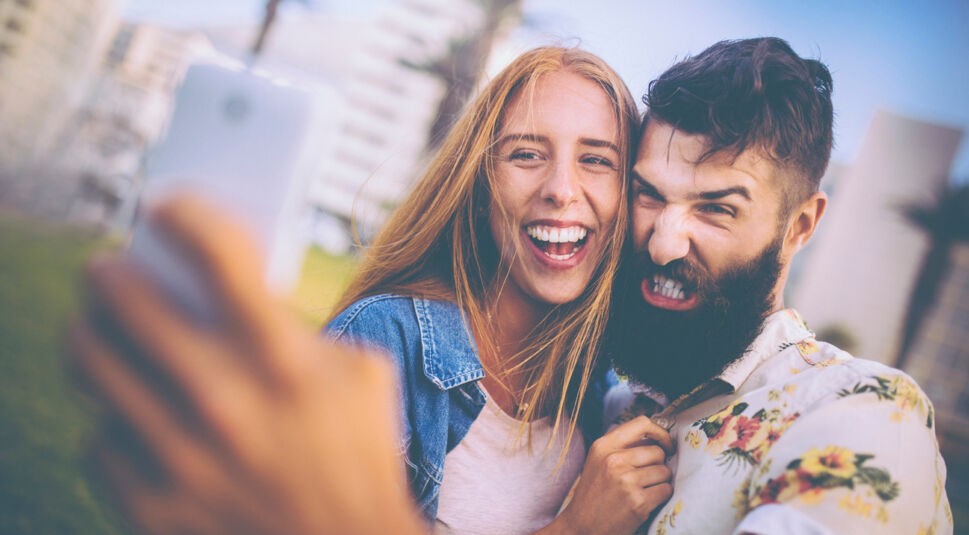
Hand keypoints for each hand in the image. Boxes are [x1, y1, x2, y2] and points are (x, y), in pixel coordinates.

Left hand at [70, 194, 423, 534]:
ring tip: (100, 329)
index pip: (217, 251)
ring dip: (92, 334)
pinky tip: (137, 417)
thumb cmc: (359, 450)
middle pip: (124, 300)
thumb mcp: (361, 372)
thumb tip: (232, 286)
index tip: (165, 205)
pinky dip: (116, 421)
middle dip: (108, 271)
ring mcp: (181, 457)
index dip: (183, 211)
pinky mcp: (153, 503)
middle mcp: (225, 401)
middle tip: (107, 268)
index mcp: (285, 360)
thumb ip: (300, 323)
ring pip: (91, 363)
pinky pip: (101, 437)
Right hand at [544, 416, 672, 534]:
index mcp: (603, 446)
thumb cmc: (594, 494)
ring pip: (665, 471)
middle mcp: (614, 460)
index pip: (643, 423)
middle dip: (659, 464)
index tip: (665, 445)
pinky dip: (661, 496)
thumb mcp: (598, 461)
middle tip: (648, 476)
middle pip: (658, 451)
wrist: (581, 526)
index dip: (660, 433)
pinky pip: (666, 490)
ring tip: (644, 489)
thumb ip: (622, 446)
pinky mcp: (637, 502)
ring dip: (660, 481)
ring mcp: (626, 481)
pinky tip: (646, 500)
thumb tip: (658, 437)